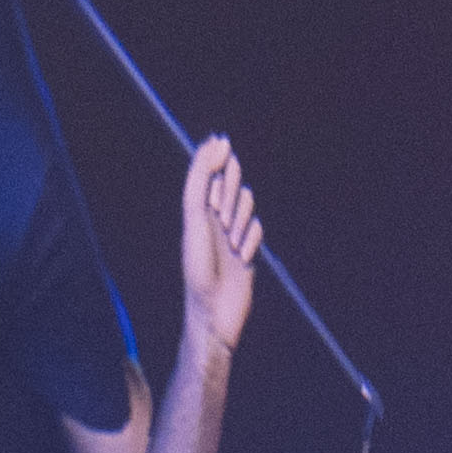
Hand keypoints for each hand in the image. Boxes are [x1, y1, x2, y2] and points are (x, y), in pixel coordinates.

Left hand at [174, 137, 263, 368]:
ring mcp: (229, 235)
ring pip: (246, 206)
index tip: (223, 141)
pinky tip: (242, 256)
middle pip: (227, 186)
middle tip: (220, 210)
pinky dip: (252, 240)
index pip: (205, 173)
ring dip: (242, 218)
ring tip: (231, 240)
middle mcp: (211, 220)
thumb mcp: (195, 216)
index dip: (213, 156)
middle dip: (229, 190)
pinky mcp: (245, 252)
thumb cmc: (199, 266)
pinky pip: (257, 231)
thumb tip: (214, 147)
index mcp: (194, 211)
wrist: (212, 311)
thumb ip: (201, 180)